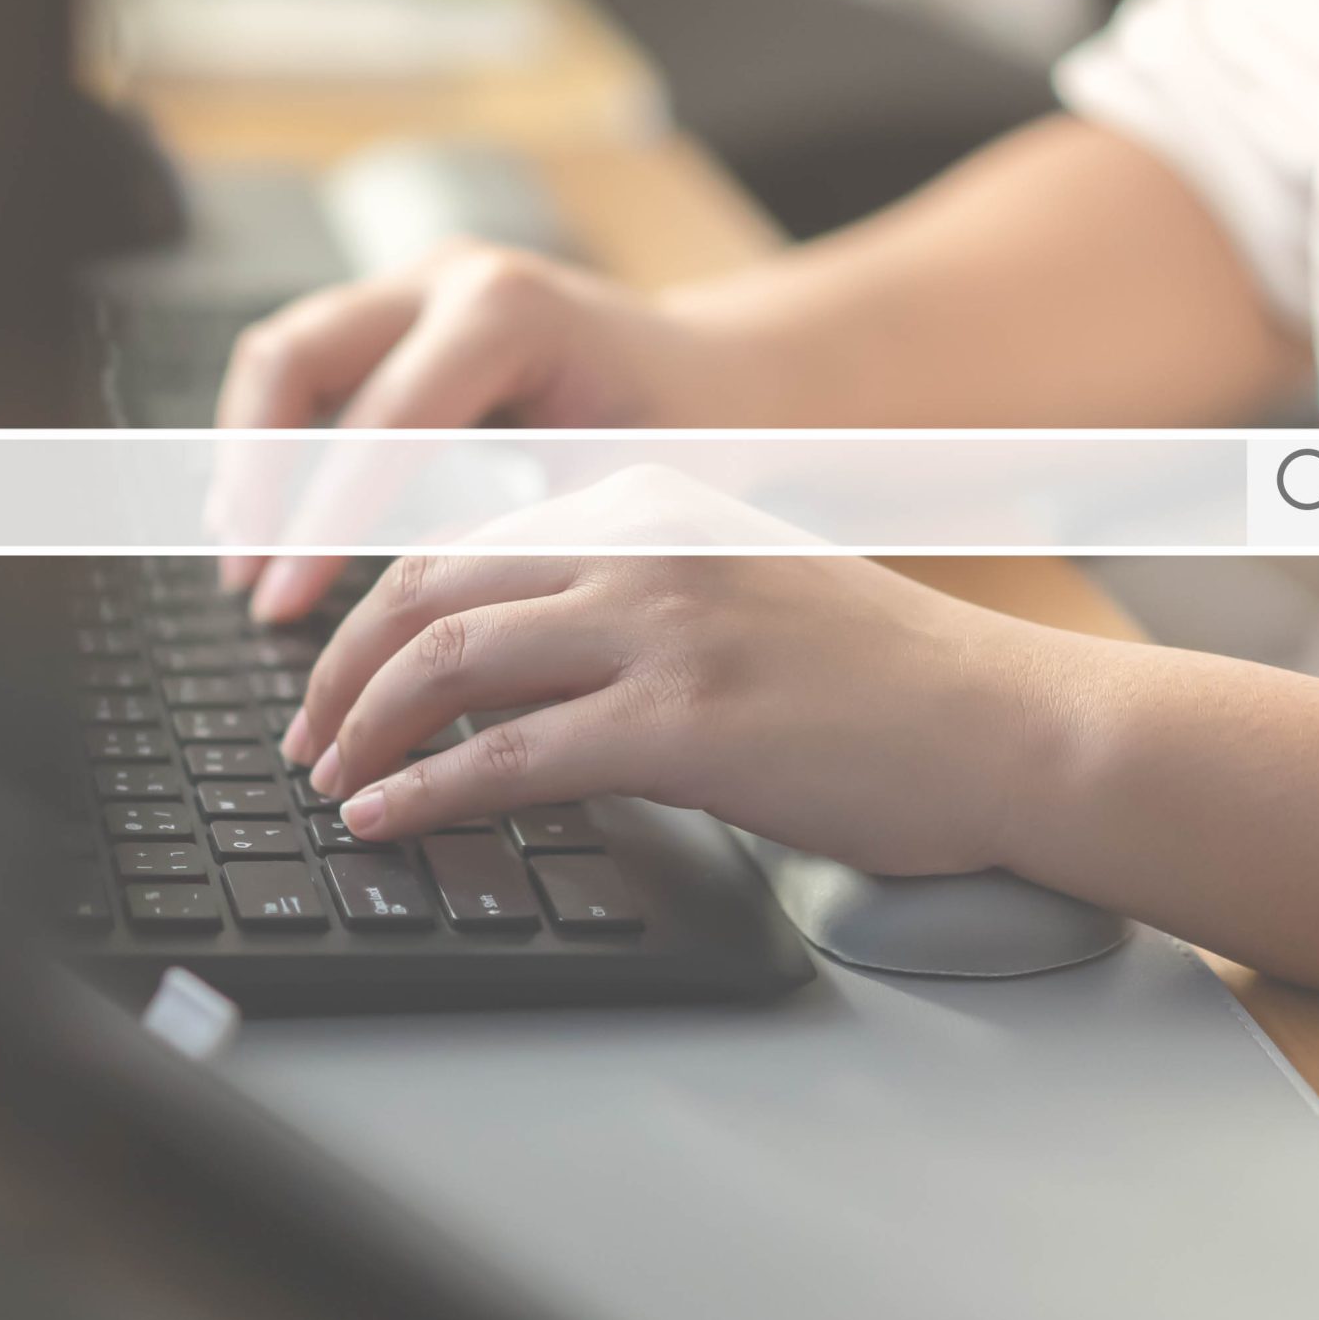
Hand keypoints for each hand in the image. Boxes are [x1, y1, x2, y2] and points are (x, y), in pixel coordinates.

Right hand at [211, 242, 771, 620]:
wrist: (723, 372)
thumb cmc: (692, 430)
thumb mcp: (614, 494)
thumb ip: (512, 538)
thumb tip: (407, 613)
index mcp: (510, 310)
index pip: (379, 423)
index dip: (321, 521)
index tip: (286, 600)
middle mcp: (452, 276)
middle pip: (296, 356)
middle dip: (257, 474)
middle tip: (248, 577)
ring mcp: (418, 284)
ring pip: (283, 352)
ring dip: (250, 456)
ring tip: (241, 555)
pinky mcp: (401, 311)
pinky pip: (308, 365)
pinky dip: (274, 440)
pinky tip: (265, 519)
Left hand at [277, 490, 1091, 876]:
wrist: (1009, 723)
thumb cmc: (892, 680)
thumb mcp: (746, 595)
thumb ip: (635, 605)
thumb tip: (519, 670)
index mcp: (652, 504)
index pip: (466, 545)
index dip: (379, 613)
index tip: (341, 674)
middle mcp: (644, 545)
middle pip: (429, 590)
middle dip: (343, 667)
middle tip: (309, 733)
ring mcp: (661, 629)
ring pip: (449, 661)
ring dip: (365, 728)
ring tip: (331, 780)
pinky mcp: (681, 723)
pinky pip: (507, 756)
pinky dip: (426, 789)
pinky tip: (387, 816)